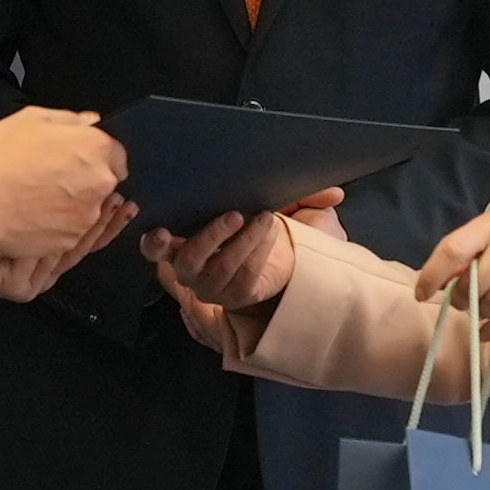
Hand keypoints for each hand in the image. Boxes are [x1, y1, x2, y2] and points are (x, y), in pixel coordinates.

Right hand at [0, 108, 129, 297]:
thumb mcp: (32, 119)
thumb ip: (69, 119)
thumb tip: (88, 122)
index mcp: (95, 148)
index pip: (117, 153)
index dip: (96, 155)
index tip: (80, 159)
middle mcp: (99, 183)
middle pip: (105, 182)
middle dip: (86, 180)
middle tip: (53, 177)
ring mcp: (86, 215)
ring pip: (88, 209)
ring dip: (72, 204)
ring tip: (39, 196)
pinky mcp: (70, 240)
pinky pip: (70, 231)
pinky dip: (58, 225)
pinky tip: (34, 214)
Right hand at [144, 208, 300, 312]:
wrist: (300, 263)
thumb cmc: (277, 229)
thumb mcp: (285, 205)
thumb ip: (301, 193)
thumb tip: (335, 193)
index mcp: (187, 240)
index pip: (156, 247)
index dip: (154, 241)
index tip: (161, 229)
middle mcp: (194, 267)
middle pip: (185, 261)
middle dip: (209, 236)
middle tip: (234, 214)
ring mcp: (214, 286)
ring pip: (217, 270)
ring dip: (241, 242)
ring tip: (265, 219)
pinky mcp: (237, 297)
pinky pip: (243, 278)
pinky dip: (256, 253)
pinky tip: (271, 234)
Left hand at [416, 194, 489, 357]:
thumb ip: (477, 245)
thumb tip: (444, 277)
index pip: (452, 249)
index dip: (432, 274)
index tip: (422, 292)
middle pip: (471, 284)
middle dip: (461, 300)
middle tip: (464, 302)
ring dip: (481, 314)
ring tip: (484, 309)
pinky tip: (488, 332)